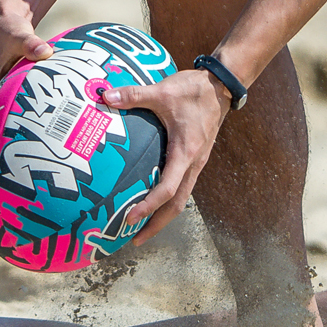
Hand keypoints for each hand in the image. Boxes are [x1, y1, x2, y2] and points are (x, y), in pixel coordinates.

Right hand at [0, 0, 54, 155]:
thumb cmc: (8, 25)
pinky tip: (38, 149)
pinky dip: (20, 132)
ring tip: (11, 176)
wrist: (8, 17)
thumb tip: (45, 52)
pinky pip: (13, 117)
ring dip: (0, 147)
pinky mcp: (11, 94)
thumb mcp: (16, 32)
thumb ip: (29, 42)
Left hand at [99, 67, 230, 243]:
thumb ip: (134, 95)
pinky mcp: (195, 159)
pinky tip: (152, 199)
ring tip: (141, 227)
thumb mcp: (162, 91)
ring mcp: (196, 163)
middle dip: (157, 224)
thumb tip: (105, 96)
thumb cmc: (193, 90)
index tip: (130, 218)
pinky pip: (182, 186)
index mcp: (186, 152)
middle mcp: (193, 163)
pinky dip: (168, 199)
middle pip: (177, 204)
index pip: (168, 188)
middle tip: (135, 239)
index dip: (149, 206)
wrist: (222, 87)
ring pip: (182, 198)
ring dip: (163, 215)